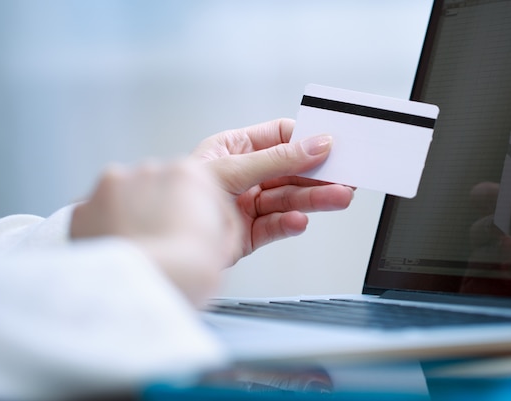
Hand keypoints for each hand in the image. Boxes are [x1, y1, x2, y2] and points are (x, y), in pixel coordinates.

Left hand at [70, 159, 241, 306]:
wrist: (142, 290)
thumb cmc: (186, 273)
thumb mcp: (224, 244)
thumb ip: (216, 224)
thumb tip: (208, 224)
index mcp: (188, 173)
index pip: (196, 186)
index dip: (197, 213)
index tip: (193, 233)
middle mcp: (149, 170)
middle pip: (157, 188)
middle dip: (159, 211)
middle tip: (164, 244)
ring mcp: (112, 186)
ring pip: (124, 199)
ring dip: (130, 219)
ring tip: (138, 252)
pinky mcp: (82, 208)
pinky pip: (96, 217)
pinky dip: (103, 232)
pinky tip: (117, 253)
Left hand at [190, 118, 353, 263]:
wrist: (165, 249)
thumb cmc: (180, 197)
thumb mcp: (232, 168)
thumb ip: (277, 159)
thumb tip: (314, 145)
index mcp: (233, 149)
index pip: (279, 138)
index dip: (305, 140)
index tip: (330, 144)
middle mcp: (242, 175)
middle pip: (289, 171)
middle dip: (317, 175)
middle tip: (345, 177)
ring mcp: (246, 204)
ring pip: (287, 198)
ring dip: (313, 199)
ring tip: (338, 198)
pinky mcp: (249, 232)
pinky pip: (276, 225)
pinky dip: (289, 223)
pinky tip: (299, 221)